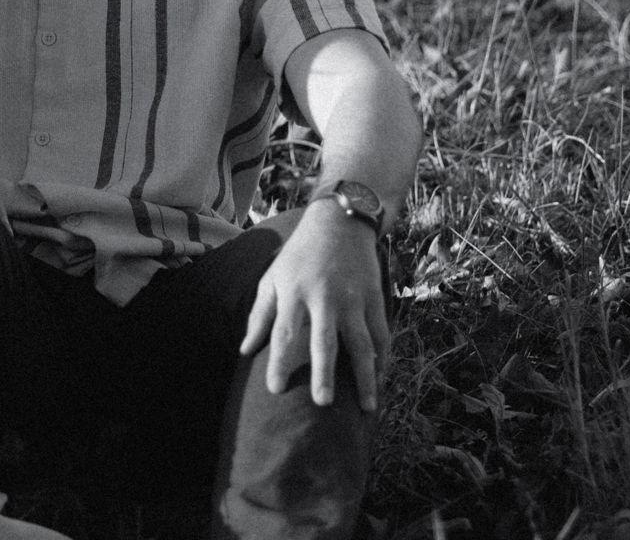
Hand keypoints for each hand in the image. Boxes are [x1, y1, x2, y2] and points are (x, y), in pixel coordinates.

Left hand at [238, 202, 388, 411]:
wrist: (339, 222)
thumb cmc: (299, 254)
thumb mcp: (274, 277)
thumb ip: (260, 315)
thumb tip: (245, 350)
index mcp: (294, 291)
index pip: (284, 333)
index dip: (279, 361)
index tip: (275, 390)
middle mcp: (324, 296)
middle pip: (324, 340)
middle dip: (324, 373)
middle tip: (323, 404)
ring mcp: (352, 297)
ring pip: (361, 343)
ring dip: (365, 377)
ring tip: (368, 408)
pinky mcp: (374, 296)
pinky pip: (380, 333)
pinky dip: (383, 358)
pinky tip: (381, 378)